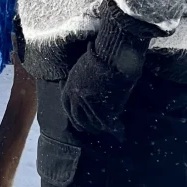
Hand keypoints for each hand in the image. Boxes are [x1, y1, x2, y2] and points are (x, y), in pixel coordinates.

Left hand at [61, 0, 157, 138]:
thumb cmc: (100, 57)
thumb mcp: (82, 69)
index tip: (79, 122)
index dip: (74, 116)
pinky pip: (106, 121)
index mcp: (68, 87)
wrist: (112, 55)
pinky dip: (113, 127)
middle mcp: (75, 97)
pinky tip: (118, 131)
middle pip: (77, 118)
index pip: (67, 107)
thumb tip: (85, 90)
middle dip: (85, 126)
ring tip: (106, 131)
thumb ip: (80, 82)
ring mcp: (88, 103)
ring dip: (99, 128)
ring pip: (92, 122)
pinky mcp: (102, 106)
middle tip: (93, 131)